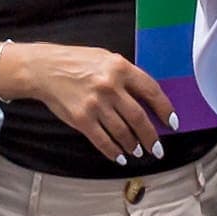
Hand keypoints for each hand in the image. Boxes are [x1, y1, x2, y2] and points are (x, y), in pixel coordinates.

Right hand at [5, 40, 174, 161]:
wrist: (44, 68)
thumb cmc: (76, 62)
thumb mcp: (105, 59)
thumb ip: (126, 76)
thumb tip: (147, 101)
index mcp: (119, 67)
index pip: (151, 91)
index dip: (165, 109)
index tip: (172, 122)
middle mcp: (110, 86)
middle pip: (139, 118)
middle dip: (151, 137)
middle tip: (157, 148)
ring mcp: (95, 104)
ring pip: (123, 133)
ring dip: (133, 145)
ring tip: (137, 150)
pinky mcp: (82, 119)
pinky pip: (104, 141)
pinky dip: (114, 152)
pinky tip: (120, 156)